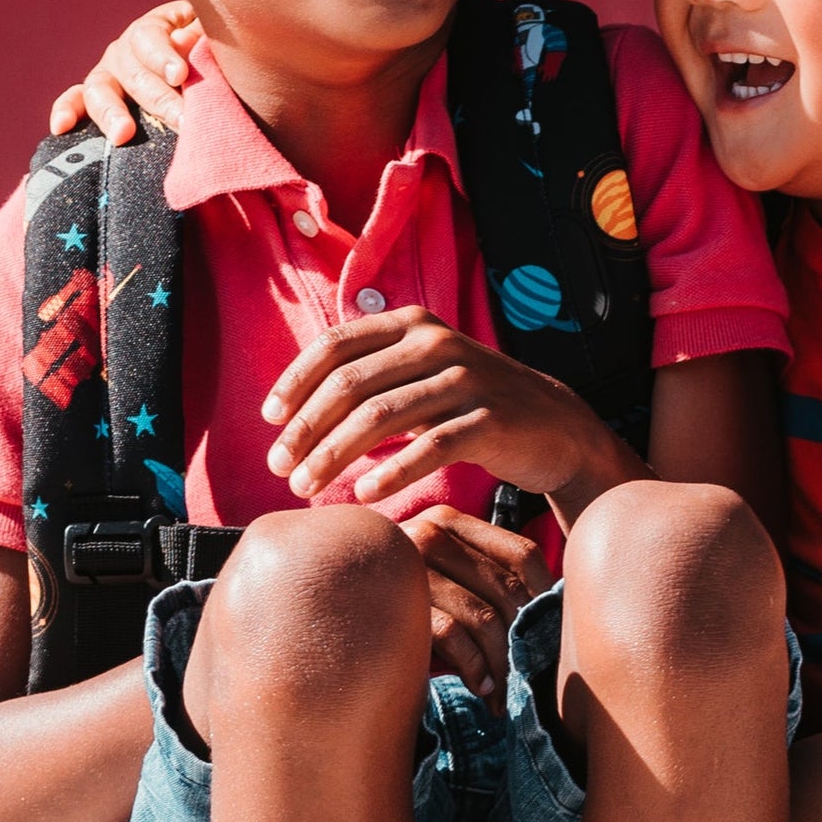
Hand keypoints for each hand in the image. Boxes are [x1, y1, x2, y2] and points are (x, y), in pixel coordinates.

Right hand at [46, 3, 195, 144]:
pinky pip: (74, 101)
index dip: (163, 55)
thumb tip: (182, 41)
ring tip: (123, 134)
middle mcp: (124, 49)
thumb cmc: (209, 52)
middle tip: (182, 120)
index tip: (180, 75)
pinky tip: (60, 128)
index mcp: (153, 28)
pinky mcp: (96, 98)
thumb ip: (202, 35)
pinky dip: (65, 111)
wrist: (198, 70)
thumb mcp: (211, 36)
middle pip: (133, 73)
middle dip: (159, 100)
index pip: (150, 37)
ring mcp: (107, 74)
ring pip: (100, 90)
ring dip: (111, 113)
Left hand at [262, 310, 635, 514]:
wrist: (553, 425)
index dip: (296, 381)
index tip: (269, 420)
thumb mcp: (420, 373)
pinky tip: (364, 496)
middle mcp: (437, 343)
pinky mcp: (490, 420)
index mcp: (412, 324)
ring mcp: (466, 380)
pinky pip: (429, 447)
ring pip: (382, 417)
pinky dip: (391, 473)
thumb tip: (294, 405)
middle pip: (351, 385)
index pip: (338, 345)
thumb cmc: (469, 405)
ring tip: (306, 487)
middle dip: (306, 428)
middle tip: (278, 467)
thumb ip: (370, 375)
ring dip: (334, 456)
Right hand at [401, 504, 547, 696]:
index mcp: (449, 520)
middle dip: (526, 641)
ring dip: (503, 664)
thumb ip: (483, 577)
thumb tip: (554, 608)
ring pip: (483, 616)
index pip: (523, 556)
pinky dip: (473, 667)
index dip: (547, 600)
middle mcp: (429, 531)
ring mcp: (408, 565)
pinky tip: (479, 687)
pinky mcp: (391, 601)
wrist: (325, 615)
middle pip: (506, 589)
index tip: (550, 636)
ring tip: (508, 693)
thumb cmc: (398, 605)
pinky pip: (451, 636)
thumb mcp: (445, 578)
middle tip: (533, 678)